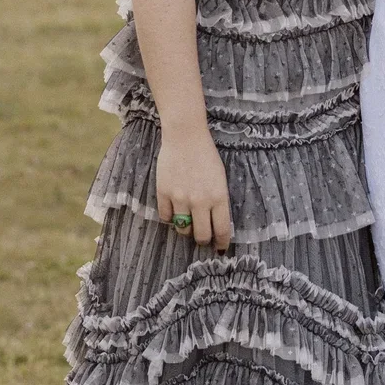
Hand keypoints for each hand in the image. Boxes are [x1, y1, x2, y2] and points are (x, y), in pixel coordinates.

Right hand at [157, 127, 232, 250]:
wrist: (185, 137)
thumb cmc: (206, 156)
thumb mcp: (220, 179)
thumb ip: (218, 201)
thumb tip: (215, 223)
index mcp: (218, 197)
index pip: (221, 230)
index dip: (221, 243)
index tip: (219, 248)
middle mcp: (200, 201)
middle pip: (201, 235)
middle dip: (202, 240)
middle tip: (202, 237)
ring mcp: (180, 198)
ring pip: (182, 228)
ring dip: (186, 228)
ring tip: (188, 221)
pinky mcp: (164, 192)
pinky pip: (166, 217)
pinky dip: (170, 217)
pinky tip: (174, 210)